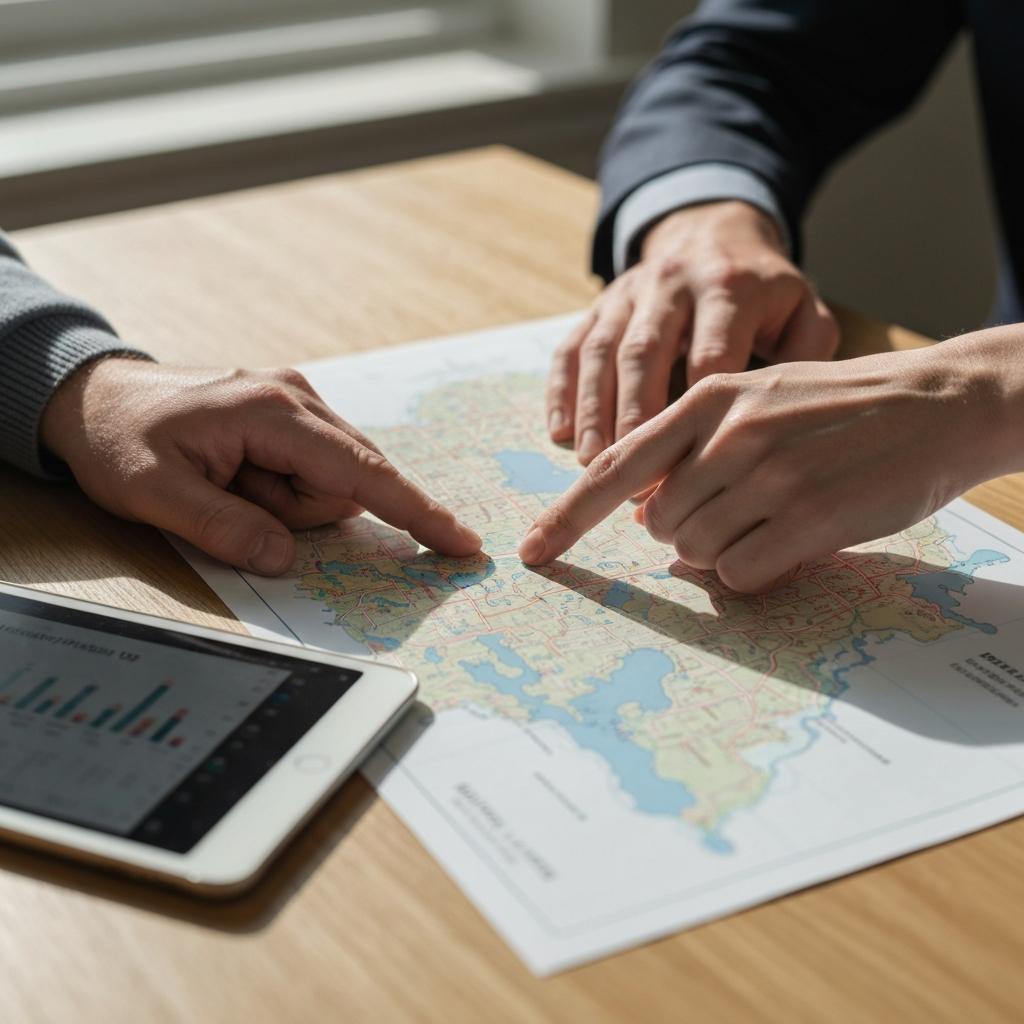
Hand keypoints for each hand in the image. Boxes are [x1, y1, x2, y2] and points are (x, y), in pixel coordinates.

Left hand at [41, 359, 480, 573]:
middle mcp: (297, 398)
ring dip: (282, 503)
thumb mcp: (153, 492)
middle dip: (295, 512)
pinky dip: (279, 489)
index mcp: (272, 411)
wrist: (93, 395)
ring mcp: (295, 403)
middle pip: (343, 484)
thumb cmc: (118, 435)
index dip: (414, 511)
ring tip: (223, 483)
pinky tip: (236, 475)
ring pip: (327, 483)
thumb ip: (224, 529)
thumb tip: (285, 560)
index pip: (362, 471)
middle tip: (226, 498)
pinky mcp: (289, 416)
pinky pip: (310, 471)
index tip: (459, 541)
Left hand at [523, 331, 1021, 592]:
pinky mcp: (810, 518)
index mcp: (707, 398)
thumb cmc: (838, 407)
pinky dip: (752, 570)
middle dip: (679, 533)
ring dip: (721, 550)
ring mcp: (771, 476)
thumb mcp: (756, 399)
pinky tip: (790, 539)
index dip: (567, 516)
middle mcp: (730, 434)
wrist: (938, 403)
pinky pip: (740, 574)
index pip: (615, 468)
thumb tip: (647, 516)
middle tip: (734, 513)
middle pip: (655, 522)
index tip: (533, 553)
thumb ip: (693, 448)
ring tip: (771, 516)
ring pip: (695, 551)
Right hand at [546, 200, 838, 464]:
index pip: (710, 353)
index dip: (697, 411)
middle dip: (634, 416)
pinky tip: (560, 432)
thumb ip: (806, 356)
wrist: (713, 231)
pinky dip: (561, 390)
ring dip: (593, 410)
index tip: (695, 465)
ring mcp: (627, 293)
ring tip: (591, 462)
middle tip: (633, 475)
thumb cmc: (762, 292)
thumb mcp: (802, 309)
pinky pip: (571, 346)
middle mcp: (672, 283)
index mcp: (728, 287)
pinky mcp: (597, 306)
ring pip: (602, 352)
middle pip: (645, 352)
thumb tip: (776, 418)